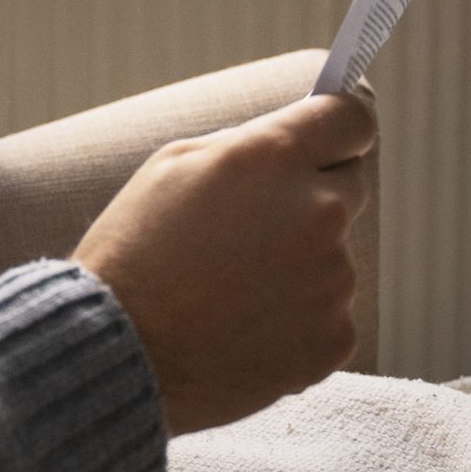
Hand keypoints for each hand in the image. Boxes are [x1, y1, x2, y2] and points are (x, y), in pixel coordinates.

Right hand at [72, 90, 376, 435]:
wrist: (119, 351)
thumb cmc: (133, 253)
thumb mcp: (172, 167)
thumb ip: (246, 144)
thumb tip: (294, 140)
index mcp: (274, 158)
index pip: (351, 120)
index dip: (339, 129)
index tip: (330, 141)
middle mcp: (318, 212)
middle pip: (348, 188)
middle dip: (311, 199)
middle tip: (251, 231)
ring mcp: (333, 279)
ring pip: (333, 258)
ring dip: (299, 266)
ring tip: (232, 290)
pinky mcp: (336, 337)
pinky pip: (329, 314)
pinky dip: (297, 320)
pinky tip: (244, 327)